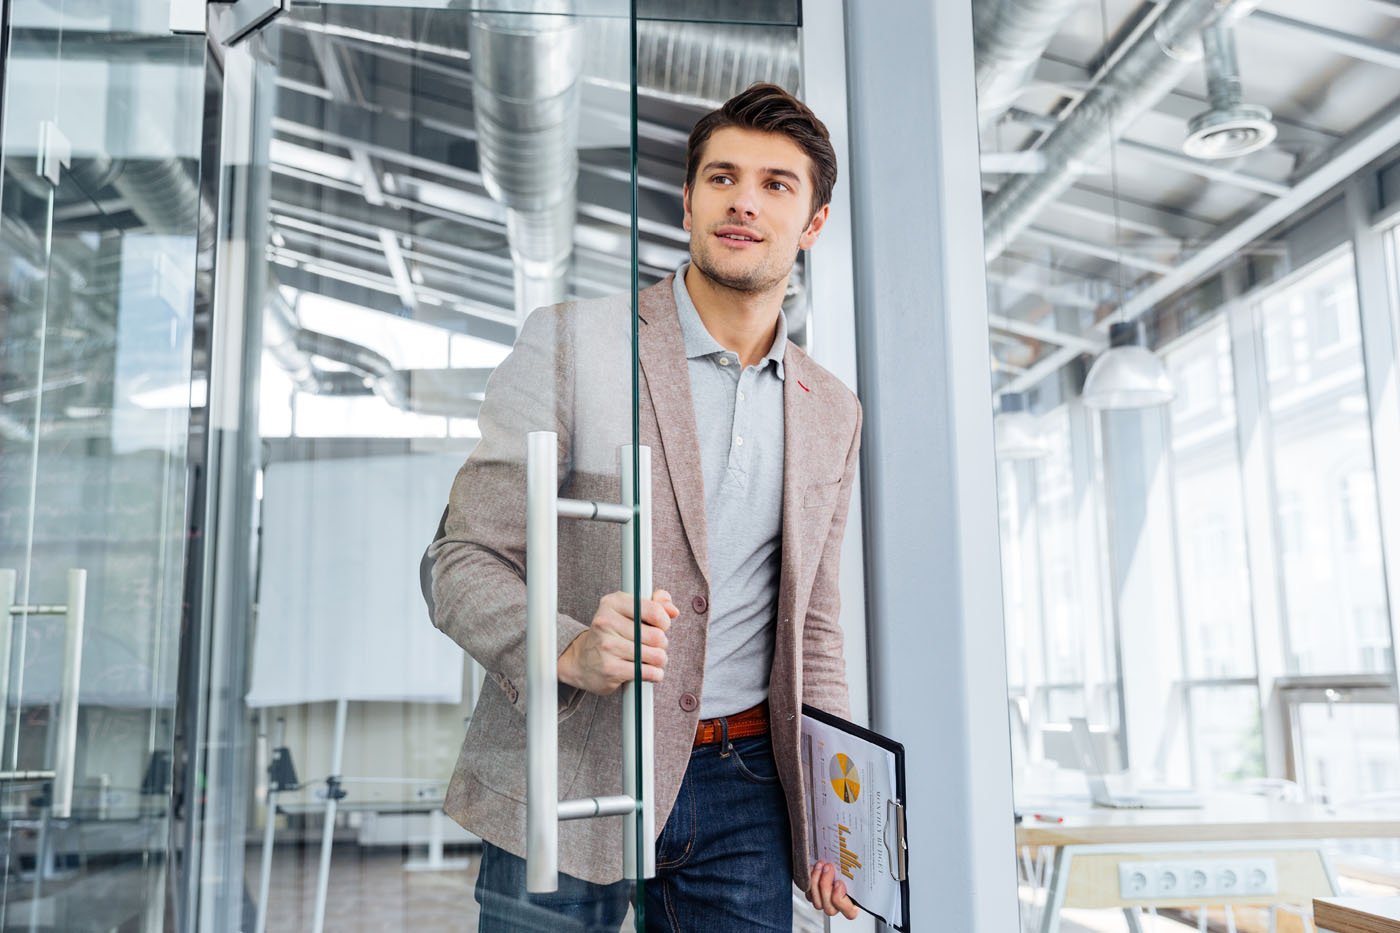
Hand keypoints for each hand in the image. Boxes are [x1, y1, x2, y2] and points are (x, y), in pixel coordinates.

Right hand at [558, 590, 678, 695]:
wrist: (581, 661)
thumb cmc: (611, 634)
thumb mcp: (629, 611)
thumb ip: (655, 604)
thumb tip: (673, 610)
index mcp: (613, 602)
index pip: (655, 611)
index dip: (664, 622)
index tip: (660, 627)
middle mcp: (607, 622)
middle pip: (658, 636)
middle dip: (661, 644)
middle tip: (651, 646)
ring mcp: (608, 646)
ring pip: (656, 656)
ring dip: (659, 660)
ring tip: (649, 659)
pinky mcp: (611, 669)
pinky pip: (649, 673)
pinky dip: (655, 674)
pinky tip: (647, 671)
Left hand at [806, 861, 857, 919]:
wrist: (835, 864)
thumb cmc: (851, 867)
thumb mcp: (859, 870)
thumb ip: (859, 873)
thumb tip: (871, 862)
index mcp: (855, 903)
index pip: (849, 912)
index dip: (841, 899)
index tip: (838, 883)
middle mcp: (839, 907)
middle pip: (830, 908)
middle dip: (826, 886)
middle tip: (828, 868)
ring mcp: (826, 903)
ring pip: (817, 903)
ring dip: (816, 882)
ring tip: (820, 866)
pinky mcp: (815, 897)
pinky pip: (809, 895)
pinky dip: (809, 882)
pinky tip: (813, 868)